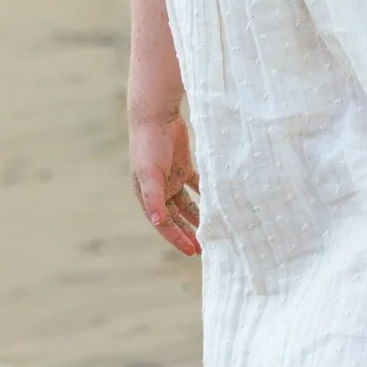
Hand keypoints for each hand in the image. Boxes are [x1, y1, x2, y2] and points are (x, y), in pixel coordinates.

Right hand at [130, 113, 200, 255]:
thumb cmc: (149, 145)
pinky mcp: (183, 166)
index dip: (177, 238)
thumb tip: (158, 222)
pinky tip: (219, 204)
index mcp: (147, 195)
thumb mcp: (150, 174)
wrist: (156, 115)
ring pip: (187, 204)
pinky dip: (206, 195)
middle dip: (188, 233)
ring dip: (197, 217)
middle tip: (204, 249)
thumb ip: (154, 198)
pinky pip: (196, 186)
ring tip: (213, 232)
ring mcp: (171, 178)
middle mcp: (159, 189)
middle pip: (176, 217)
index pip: (163, 223)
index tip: (192, 251)